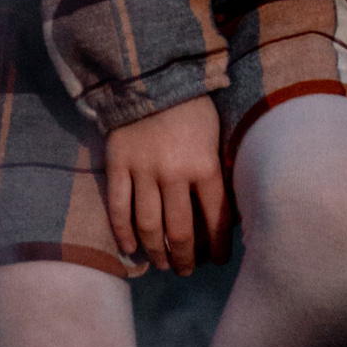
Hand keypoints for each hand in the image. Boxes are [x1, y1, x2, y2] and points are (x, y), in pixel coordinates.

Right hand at [102, 94, 226, 273]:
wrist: (152, 75)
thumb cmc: (193, 108)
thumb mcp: (217, 136)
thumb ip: (219, 172)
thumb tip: (228, 215)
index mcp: (205, 165)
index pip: (217, 220)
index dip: (219, 247)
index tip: (218, 261)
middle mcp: (174, 173)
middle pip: (180, 232)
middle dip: (185, 259)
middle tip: (185, 271)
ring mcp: (143, 170)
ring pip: (148, 226)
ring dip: (156, 251)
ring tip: (161, 264)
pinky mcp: (117, 164)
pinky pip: (118, 207)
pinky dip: (123, 232)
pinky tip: (130, 248)